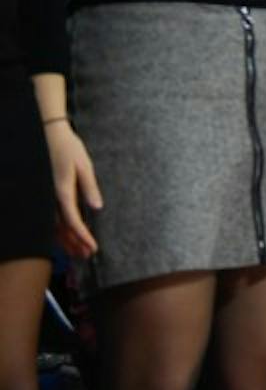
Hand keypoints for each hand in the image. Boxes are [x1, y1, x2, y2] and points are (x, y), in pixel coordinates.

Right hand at [45, 121, 101, 257]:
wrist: (48, 133)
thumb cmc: (68, 147)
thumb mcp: (84, 165)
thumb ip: (89, 187)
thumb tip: (97, 207)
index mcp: (61, 190)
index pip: (72, 220)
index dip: (82, 236)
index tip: (93, 247)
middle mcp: (50, 197)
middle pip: (61, 227)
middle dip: (74, 243)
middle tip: (87, 256)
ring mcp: (45, 196)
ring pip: (53, 225)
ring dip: (66, 239)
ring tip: (79, 251)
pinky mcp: (44, 194)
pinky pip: (49, 217)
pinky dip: (58, 229)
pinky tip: (66, 237)